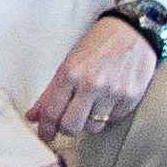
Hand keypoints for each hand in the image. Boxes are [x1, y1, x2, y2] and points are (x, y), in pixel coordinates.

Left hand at [26, 13, 161, 138]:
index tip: (45, 135)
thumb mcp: (68, 62)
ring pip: (93, 127)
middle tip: (67, 124)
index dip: (46, 128)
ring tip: (90, 107)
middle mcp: (92, 84)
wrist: (132, 31)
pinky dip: (108, 114)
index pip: (52, 112)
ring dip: (88, 122)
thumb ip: (51, 92)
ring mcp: (113, 92)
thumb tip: (33, 116)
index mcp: (71, 72)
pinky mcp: (131, 97)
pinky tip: (108, 98)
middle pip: (72, 126)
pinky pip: (113, 119)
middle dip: (66, 129)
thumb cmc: (97, 45)